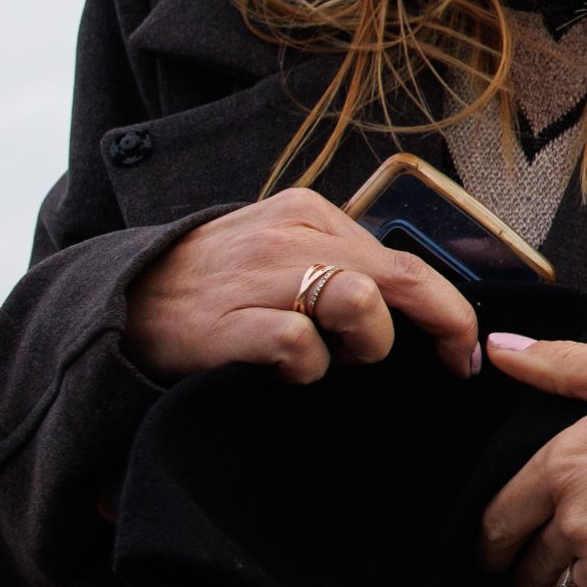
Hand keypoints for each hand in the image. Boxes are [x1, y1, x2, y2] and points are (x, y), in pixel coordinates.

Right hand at [120, 189, 483, 382]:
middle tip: (448, 366)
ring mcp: (258, 276)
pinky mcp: (226, 321)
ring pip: (358, 304)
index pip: (407, 261)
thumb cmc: (215, 285)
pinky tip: (285, 372)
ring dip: (363, 346)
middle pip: (400, 278)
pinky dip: (306, 368)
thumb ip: (342, 266)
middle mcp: (291, 236)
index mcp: (311, 215)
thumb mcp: (282, 252)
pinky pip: (299, 345)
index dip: (450, 310)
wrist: (122, 299)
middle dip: (440, 327)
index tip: (465, 350)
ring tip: (332, 360)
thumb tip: (419, 307)